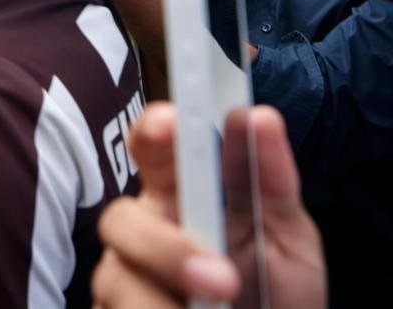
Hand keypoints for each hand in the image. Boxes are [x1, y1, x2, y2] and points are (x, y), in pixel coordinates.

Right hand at [92, 103, 324, 308]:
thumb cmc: (278, 290)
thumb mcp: (289, 237)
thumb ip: (272, 182)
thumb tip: (260, 116)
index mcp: (179, 195)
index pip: (149, 149)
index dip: (151, 132)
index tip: (171, 124)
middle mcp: (143, 231)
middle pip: (119, 220)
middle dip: (164, 249)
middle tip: (222, 282)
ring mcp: (125, 279)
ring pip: (116, 280)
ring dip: (162, 304)